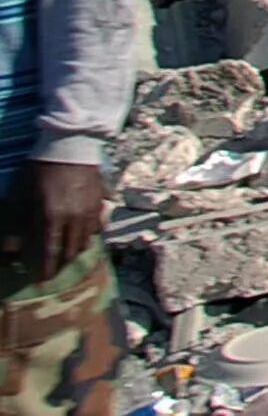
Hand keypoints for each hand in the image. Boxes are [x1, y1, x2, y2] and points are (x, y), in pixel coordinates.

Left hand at [0, 160, 106, 276]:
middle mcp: (75, 218)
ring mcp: (91, 209)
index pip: (50, 253)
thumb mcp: (20, 197)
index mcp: (54, 218)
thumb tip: (8, 256)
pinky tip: (83, 232)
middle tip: (51, 270)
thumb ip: (15, 229)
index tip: (40, 281)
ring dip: (75, 250)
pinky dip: (90, 233)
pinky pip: (98, 225)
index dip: (45, 270)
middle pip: (71, 250)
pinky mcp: (100, 200)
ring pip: (86, 240)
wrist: (70, 143)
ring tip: (66, 253)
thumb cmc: (40, 169)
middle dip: (61, 263)